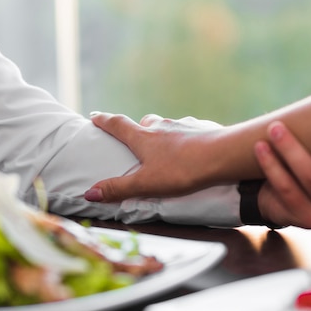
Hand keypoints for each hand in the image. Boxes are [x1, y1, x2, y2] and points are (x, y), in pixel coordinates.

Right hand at [85, 112, 220, 201]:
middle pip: (144, 122)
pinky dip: (186, 136)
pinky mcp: (203, 129)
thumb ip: (118, 189)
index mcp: (143, 138)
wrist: (222, 155)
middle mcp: (161, 126)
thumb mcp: (146, 184)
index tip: (94, 117)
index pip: (118, 125)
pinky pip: (190, 130)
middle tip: (135, 135)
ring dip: (162, 132)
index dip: (104, 121)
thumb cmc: (181, 170)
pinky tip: (192, 147)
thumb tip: (88, 194)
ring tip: (165, 145)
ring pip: (168, 125)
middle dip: (137, 127)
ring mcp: (183, 125)